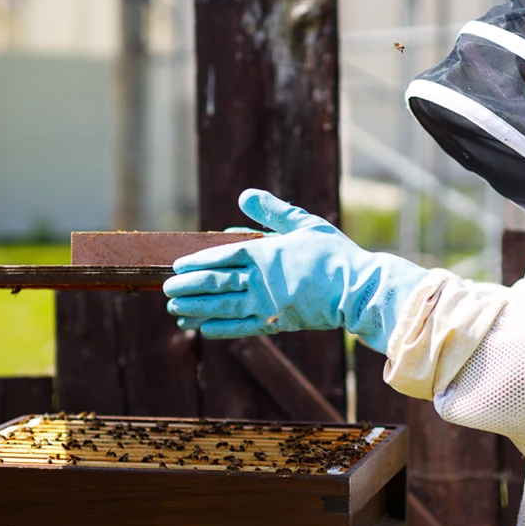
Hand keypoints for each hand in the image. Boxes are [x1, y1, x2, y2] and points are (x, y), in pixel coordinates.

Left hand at [163, 189, 426, 351]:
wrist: (357, 290)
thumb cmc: (333, 254)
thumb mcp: (304, 224)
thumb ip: (273, 212)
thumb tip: (244, 196)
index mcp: (266, 252)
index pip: (223, 256)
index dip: (199, 261)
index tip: (178, 266)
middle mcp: (261, 280)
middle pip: (216, 282)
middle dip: (189, 287)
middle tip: (166, 289)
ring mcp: (268, 303)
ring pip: (223, 306)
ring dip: (197, 309)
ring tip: (175, 310)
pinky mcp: (277, 323)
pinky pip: (242, 327)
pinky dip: (221, 329)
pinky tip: (203, 329)